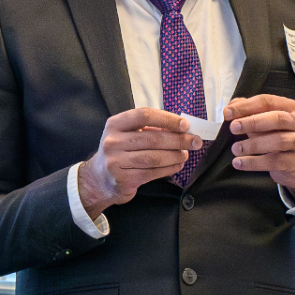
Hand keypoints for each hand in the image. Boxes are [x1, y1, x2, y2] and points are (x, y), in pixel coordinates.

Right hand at [77, 107, 202, 216]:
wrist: (99, 178)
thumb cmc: (120, 152)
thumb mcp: (126, 134)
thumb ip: (149, 129)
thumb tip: (182, 129)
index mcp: (115, 124)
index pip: (144, 115)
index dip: (167, 119)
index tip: (185, 124)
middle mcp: (113, 141)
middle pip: (153, 138)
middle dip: (178, 140)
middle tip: (195, 141)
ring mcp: (116, 161)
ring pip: (155, 157)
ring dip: (176, 155)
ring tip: (186, 154)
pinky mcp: (124, 179)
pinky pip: (153, 172)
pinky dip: (169, 169)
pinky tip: (178, 165)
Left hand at [225, 94, 294, 192]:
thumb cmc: (274, 136)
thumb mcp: (261, 122)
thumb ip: (247, 112)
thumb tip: (229, 109)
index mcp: (289, 107)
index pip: (267, 102)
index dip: (246, 106)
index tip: (227, 113)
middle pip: (277, 119)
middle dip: (253, 122)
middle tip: (233, 128)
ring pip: (279, 141)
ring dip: (253, 145)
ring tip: (235, 149)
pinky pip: (276, 162)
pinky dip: (255, 163)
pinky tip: (239, 163)